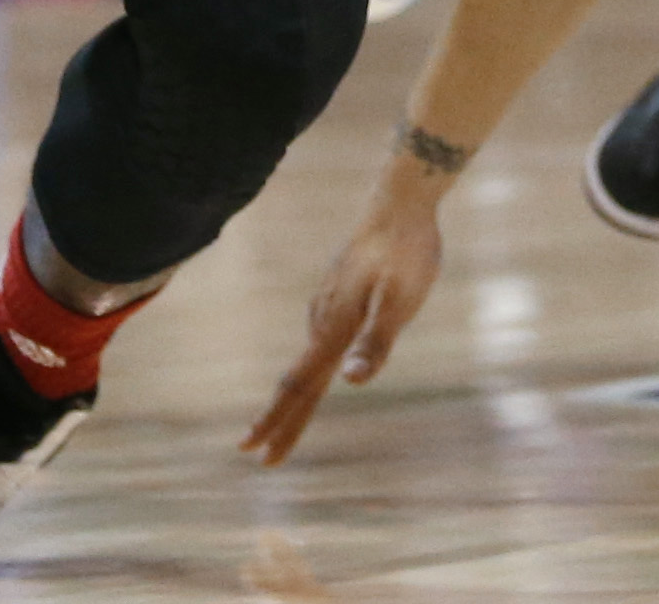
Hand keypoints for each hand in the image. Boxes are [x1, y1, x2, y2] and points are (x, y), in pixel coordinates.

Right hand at [238, 187, 444, 465]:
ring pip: (307, 358)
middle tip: (258, 456)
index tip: (253, 450)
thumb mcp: (400, 300)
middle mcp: (323, 317)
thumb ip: (376, 341)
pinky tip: (317, 365)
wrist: (401, 202)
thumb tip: (351, 381)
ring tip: (284, 422)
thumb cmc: (406, 252)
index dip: (277, 419)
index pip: (300, 384)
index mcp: (335, 326)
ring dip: (295, 394)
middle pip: (298, 379)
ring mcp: (327, 302)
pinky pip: (319, 337)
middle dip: (279, 420)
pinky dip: (311, 364)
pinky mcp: (337, 291)